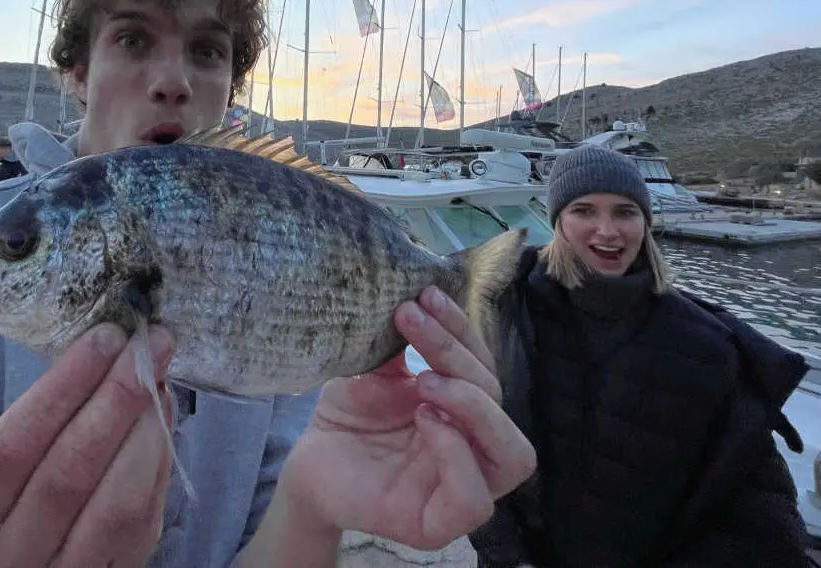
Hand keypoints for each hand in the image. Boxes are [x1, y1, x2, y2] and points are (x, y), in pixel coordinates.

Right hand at [0, 323, 175, 566]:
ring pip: (117, 502)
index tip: (104, 337)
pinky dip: (158, 461)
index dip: (63, 386)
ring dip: (146, 428)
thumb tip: (111, 352)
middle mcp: (8, 559)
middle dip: (116, 396)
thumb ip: (45, 421)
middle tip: (148, 345)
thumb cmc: (16, 504)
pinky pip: (145, 521)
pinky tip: (160, 420)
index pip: (14, 443)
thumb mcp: (6, 473)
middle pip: (70, 469)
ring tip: (159, 378)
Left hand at [279, 286, 535, 550]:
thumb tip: (416, 296)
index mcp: (465, 408)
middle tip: (413, 326)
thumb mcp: (373, 370)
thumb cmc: (348, 415)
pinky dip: (456, 453)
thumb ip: (400, 345)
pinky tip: (424, 419)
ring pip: (513, 455)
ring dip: (473, 406)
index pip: (485, 367)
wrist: (308, 462)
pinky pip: (474, 500)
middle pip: (500, 402)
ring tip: (423, 380)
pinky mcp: (437, 524)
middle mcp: (474, 446)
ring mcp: (461, 487)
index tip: (425, 295)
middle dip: (460, 356)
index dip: (463, 330)